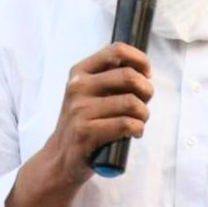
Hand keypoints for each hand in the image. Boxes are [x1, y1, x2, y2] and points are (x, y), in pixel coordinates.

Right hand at [8, 44, 152, 206]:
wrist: (60, 156)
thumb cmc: (84, 122)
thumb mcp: (88, 92)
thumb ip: (109, 78)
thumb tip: (144, 72)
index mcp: (80, 72)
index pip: (116, 50)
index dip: (140, 60)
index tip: (147, 74)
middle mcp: (77, 87)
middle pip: (129, 76)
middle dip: (147, 90)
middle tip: (145, 103)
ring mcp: (80, 110)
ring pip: (132, 103)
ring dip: (143, 114)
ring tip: (138, 121)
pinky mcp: (86, 132)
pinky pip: (126, 124)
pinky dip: (138, 129)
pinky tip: (134, 132)